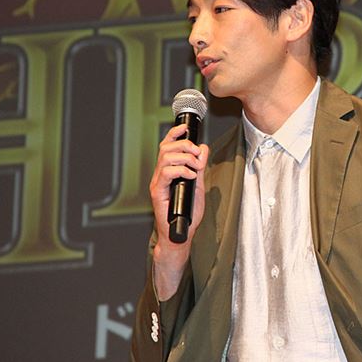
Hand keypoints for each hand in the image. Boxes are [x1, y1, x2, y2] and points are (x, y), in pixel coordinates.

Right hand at [149, 123, 208, 299]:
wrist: (181, 233)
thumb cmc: (187, 213)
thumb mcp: (198, 184)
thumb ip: (199, 167)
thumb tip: (203, 149)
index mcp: (169, 170)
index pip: (168, 145)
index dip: (175, 133)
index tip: (186, 128)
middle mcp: (161, 174)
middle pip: (166, 147)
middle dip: (184, 145)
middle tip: (197, 154)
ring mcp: (159, 183)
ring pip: (166, 157)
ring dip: (185, 157)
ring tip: (195, 166)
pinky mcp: (158, 193)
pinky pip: (167, 173)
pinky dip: (181, 170)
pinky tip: (190, 176)